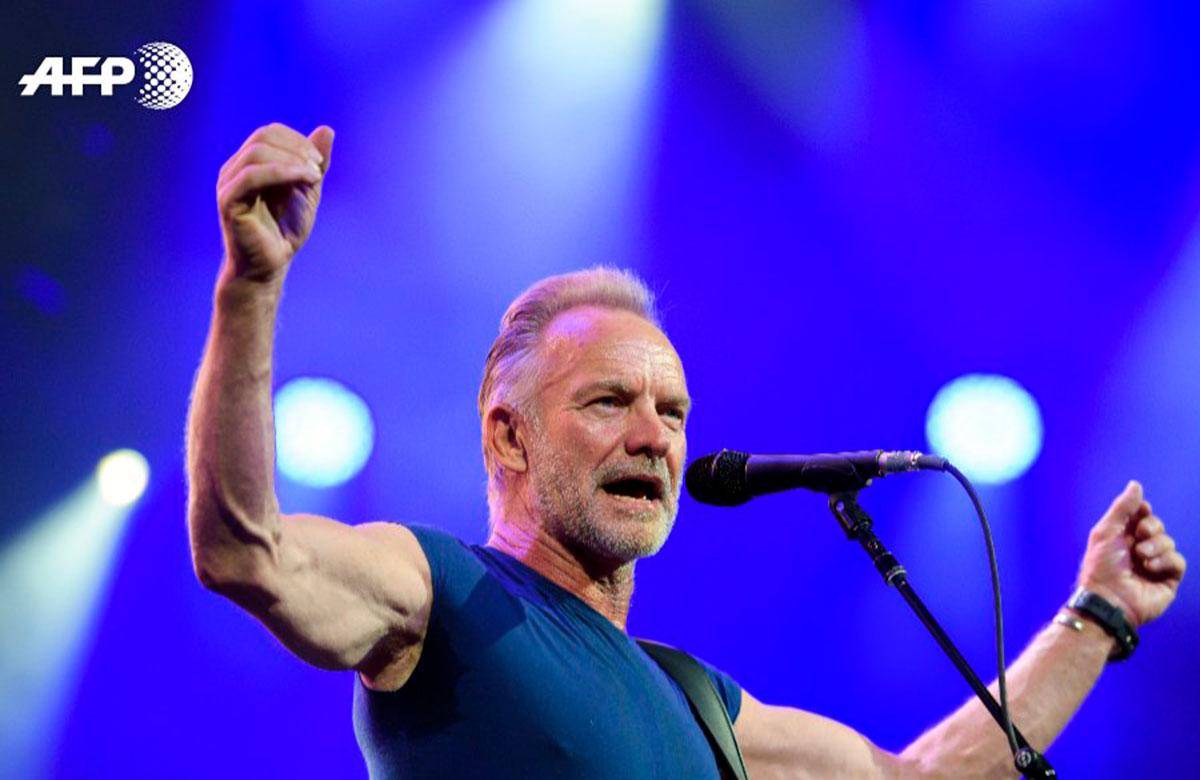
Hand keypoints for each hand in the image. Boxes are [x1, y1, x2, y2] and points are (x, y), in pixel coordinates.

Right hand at [216, 123, 334, 282]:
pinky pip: (251, 176)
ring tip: (313, 177)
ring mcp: (228, 184)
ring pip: (257, 152)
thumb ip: (314, 163)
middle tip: (318, 168)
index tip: (319, 161)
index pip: (269, 133)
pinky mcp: (228, 201)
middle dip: (296, 148)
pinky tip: (303, 181)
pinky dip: (281, 172)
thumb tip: (327, 129)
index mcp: (249, 164)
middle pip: (262, 137)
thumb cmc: (285, 231)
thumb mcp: (307, 191)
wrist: (272, 265)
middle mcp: (234, 170)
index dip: (296, 140)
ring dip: (291, 160)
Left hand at [1076, 481, 1185, 627]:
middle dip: (1150, 527)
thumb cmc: (1102, 566)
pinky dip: (1165, 561)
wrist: (1109, 597)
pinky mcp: (1168, 579)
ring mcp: (1154, 564)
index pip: (1141, 516)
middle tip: (1138, 536)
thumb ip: (1123, 508)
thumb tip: (1136, 484)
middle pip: (1157, 526)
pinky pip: (1178, 561)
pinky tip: (1149, 568)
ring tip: (1140, 558)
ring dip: (1155, 547)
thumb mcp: (1107, 531)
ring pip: (1168, 542)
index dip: (1143, 511)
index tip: (1140, 511)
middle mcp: (1139, 549)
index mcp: (1122, 537)